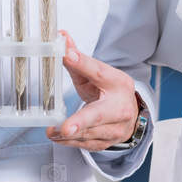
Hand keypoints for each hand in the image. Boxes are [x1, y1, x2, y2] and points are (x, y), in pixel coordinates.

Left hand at [45, 31, 141, 149]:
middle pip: (99, 115)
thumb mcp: (96, 73)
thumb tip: (61, 37)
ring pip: (88, 133)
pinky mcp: (106, 143)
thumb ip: (78, 58)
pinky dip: (69, 142)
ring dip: (67, 134)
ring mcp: (114, 128)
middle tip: (66, 127)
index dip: (81, 63)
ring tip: (51, 130)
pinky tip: (57, 137)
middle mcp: (119, 108)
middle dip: (81, 122)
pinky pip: (85, 145)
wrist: (129, 114)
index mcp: (118, 83)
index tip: (66, 55)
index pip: (98, 72)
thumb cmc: (108, 90)